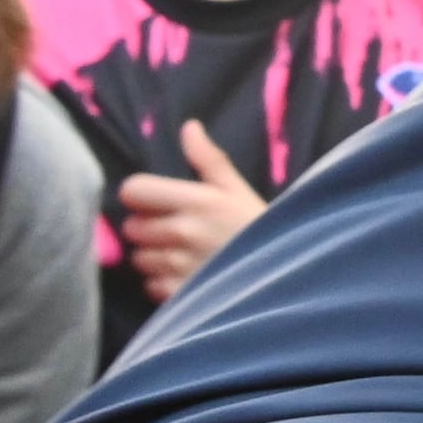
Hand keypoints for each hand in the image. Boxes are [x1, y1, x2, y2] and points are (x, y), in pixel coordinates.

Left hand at [115, 122, 264, 302]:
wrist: (290, 276)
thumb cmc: (261, 229)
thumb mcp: (239, 190)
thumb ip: (210, 160)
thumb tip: (189, 127)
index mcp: (195, 201)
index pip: (133, 191)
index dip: (141, 195)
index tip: (156, 202)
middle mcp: (181, 232)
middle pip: (133, 227)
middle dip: (148, 229)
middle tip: (175, 231)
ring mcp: (178, 266)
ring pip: (140, 258)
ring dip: (154, 257)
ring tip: (183, 256)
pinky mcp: (179, 295)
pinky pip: (151, 285)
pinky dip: (164, 283)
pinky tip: (187, 278)